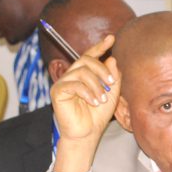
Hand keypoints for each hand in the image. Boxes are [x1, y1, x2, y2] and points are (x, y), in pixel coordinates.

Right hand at [50, 35, 119, 171]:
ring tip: (102, 100)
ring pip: (82, 72)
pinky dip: (87, 92)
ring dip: (96, 85)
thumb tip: (112, 59)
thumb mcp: (112, 95)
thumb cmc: (97, 116)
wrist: (87, 133)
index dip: (100, 46)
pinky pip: (73, 84)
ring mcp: (64, 82)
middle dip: (102, 70)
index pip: (91, 56)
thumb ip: (113, 77)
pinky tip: (93, 102)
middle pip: (86, 60)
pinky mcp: (57, 91)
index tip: (112, 38)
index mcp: (85, 74)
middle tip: (111, 84)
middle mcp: (73, 75)